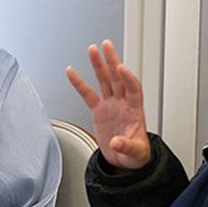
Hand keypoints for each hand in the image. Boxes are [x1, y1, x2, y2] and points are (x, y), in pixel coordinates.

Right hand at [66, 40, 150, 169]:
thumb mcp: (135, 154)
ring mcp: (111, 105)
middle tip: (107, 46)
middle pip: (118, 78)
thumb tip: (117, 141)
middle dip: (112, 61)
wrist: (125, 160)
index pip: (133, 89)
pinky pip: (87, 94)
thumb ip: (127, 146)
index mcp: (135, 111)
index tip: (121, 68)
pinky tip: (72, 72)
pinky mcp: (99, 111)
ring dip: (99, 65)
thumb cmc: (135, 155)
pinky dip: (79, 83)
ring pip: (105, 81)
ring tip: (92, 50)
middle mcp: (123, 104)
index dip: (128, 78)